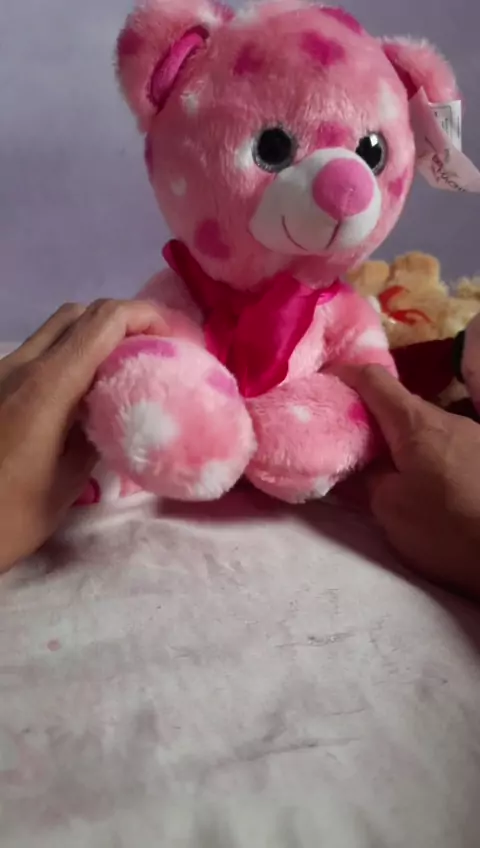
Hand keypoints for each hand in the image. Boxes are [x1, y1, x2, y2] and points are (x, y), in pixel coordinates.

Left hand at [0, 300, 164, 572]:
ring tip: (122, 370)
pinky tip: (83, 393)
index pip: (102, 322)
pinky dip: (69, 356)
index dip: (144, 316)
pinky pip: (37, 355)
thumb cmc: (6, 518)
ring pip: (54, 332)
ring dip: (93, 337)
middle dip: (121, 321)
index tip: (173, 339)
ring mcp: (0, 373)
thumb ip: (96, 437)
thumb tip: (117, 413)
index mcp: (46, 387)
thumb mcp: (66, 484)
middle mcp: (19, 367)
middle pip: (79, 314)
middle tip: (151, 349)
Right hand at [343, 365, 479, 599]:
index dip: (344, 375)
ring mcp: (473, 436)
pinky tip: (423, 484)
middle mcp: (447, 418)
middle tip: (344, 441)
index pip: (374, 379)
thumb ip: (365, 480)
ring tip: (382, 468)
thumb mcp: (390, 509)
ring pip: (424, 427)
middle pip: (399, 404)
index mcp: (415, 423)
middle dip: (369, 417)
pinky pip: (445, 445)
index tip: (323, 386)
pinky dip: (424, 456)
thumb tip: (353, 466)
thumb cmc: (447, 527)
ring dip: (399, 441)